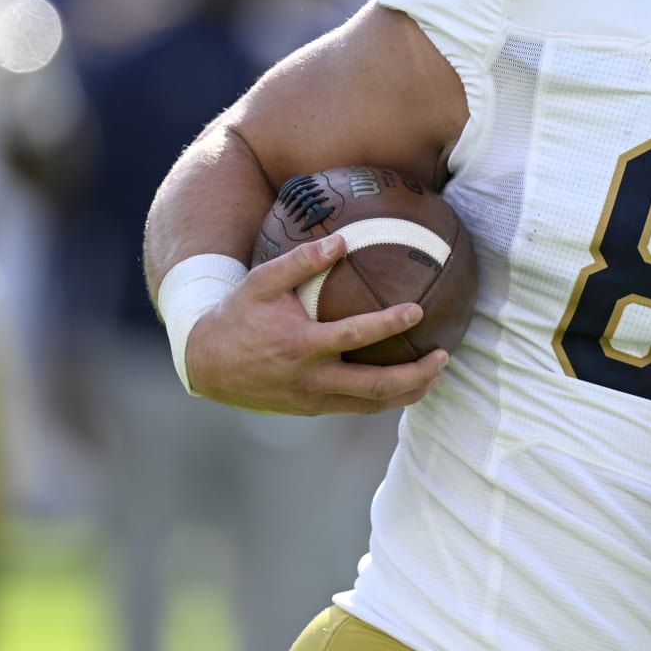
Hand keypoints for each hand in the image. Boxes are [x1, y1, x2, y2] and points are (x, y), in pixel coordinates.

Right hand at [184, 235, 449, 415]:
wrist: (206, 365)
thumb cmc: (237, 316)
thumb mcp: (260, 283)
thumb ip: (300, 261)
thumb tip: (342, 240)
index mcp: (301, 346)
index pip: (355, 336)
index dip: (389, 324)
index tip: (419, 311)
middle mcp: (311, 379)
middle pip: (375, 387)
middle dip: (415, 375)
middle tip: (444, 356)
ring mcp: (313, 399)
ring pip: (371, 405)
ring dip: (408, 392)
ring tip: (436, 375)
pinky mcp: (313, 410)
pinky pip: (357, 407)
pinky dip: (386, 399)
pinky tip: (407, 384)